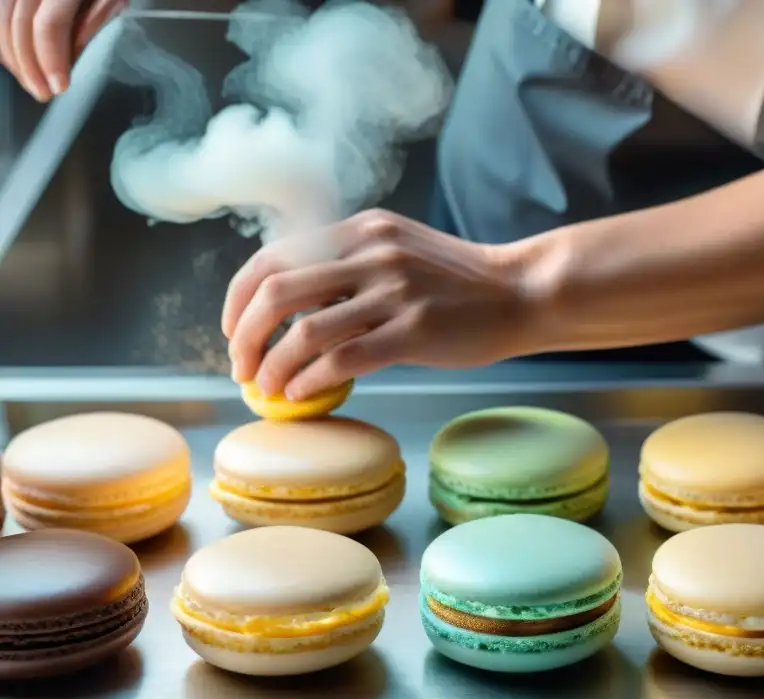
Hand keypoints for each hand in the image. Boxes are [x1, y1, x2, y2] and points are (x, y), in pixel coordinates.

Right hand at [0, 0, 124, 100]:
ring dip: (12, 54)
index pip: (50, 24)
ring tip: (30, 80)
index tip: (60, 87)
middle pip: (18, 22)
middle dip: (28, 65)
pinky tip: (15, 55)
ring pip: (0, 15)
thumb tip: (69, 54)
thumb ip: (91, 20)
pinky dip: (3, 35)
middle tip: (42, 92)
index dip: (51, 60)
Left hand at [223, 209, 532, 398]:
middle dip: (244, 336)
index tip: (234, 330)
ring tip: (267, 388)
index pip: (274, 256)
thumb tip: (294, 313)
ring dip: (273, 365)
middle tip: (241, 367)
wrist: (521, 292)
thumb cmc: (460, 282)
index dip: (239, 297)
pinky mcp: (414, 330)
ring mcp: (394, 291)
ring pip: (304, 330)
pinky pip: (342, 359)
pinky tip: (302, 394)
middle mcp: (372, 253)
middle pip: (276, 291)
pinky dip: (310, 380)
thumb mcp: (399, 253)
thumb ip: (350, 270)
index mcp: (361, 230)